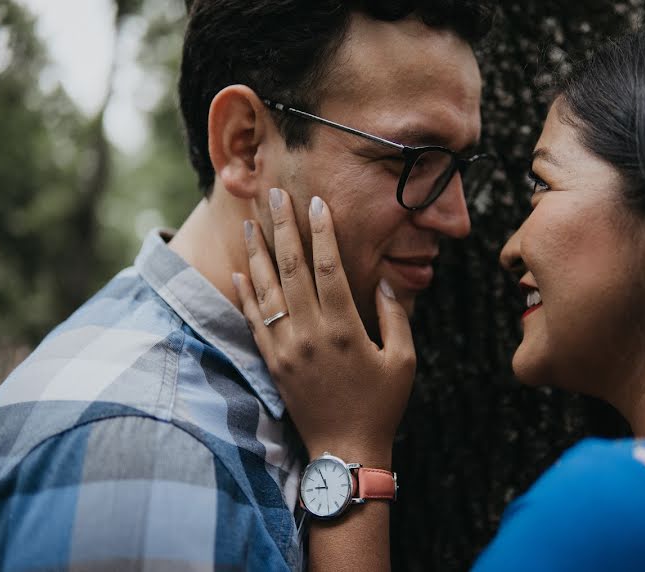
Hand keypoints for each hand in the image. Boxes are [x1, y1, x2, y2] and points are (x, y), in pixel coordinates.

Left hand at [233, 189, 415, 466]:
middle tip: (276, 195)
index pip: (329, 268)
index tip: (316, 203)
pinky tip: (242, 270)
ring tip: (253, 221)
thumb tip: (384, 278)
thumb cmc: (381, 404)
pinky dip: (246, 294)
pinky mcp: (273, 362)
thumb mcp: (402, 359)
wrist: (345, 450)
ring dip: (258, 252)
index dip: (322, 232)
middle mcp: (310, 333)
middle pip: (291, 269)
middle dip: (283, 228)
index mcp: (344, 328)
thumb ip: (394, 315)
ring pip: (267, 290)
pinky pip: (254, 321)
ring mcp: (286, 348)